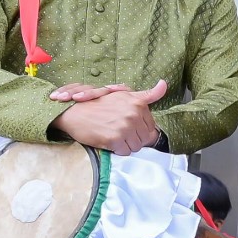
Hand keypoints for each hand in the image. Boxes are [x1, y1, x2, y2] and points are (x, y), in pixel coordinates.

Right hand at [50, 79, 166, 155]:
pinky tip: (109, 140)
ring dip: (126, 144)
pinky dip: (117, 150)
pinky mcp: (114, 139)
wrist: (74, 112)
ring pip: (136, 146)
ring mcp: (124, 127)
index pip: (151, 127)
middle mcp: (133, 114)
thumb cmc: (98, 103)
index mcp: (138, 103)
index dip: (139, 129)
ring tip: (113, 135)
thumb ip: (147, 93)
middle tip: (118, 130)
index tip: (127, 125)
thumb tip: (164, 85)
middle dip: (133, 137)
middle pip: (144, 138)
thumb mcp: (124, 94)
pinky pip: (125, 152)